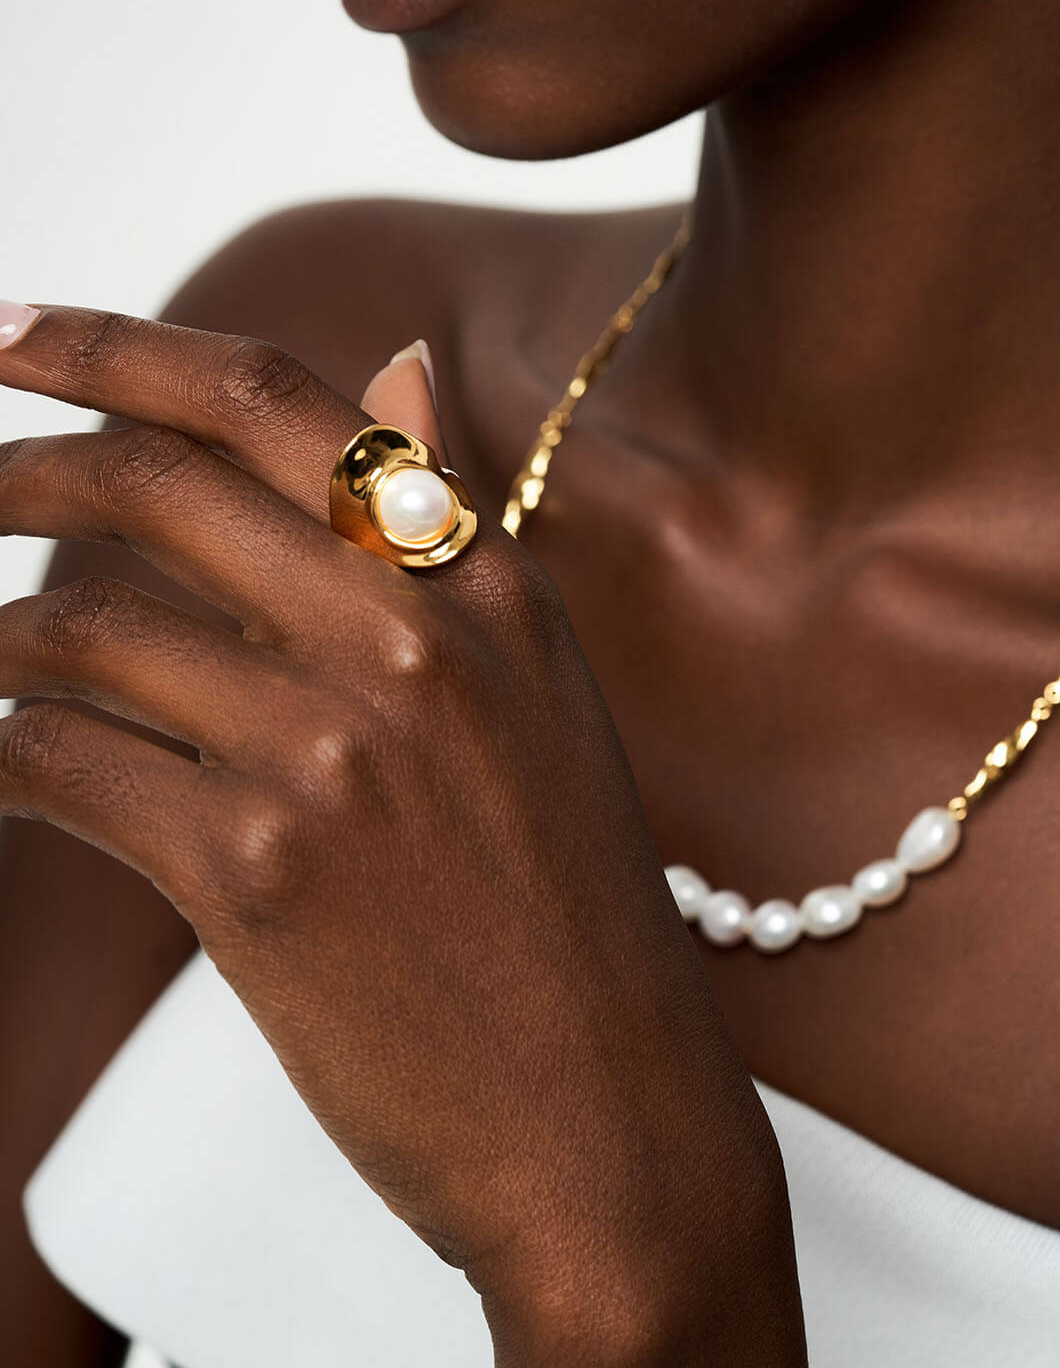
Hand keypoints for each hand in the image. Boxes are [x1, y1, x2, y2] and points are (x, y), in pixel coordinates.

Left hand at [0, 306, 804, 1363]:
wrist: (609, 1113)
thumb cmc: (568, 909)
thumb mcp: (540, 690)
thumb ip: (450, 526)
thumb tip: (401, 361)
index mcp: (484, 585)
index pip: (278, 407)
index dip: (120, 348)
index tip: (11, 334)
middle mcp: (411, 641)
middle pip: (155, 489)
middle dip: (22, 471)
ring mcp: (332, 752)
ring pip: (86, 628)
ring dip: (5, 640)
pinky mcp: (256, 873)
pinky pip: (63, 762)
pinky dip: (9, 754)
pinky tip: (12, 768)